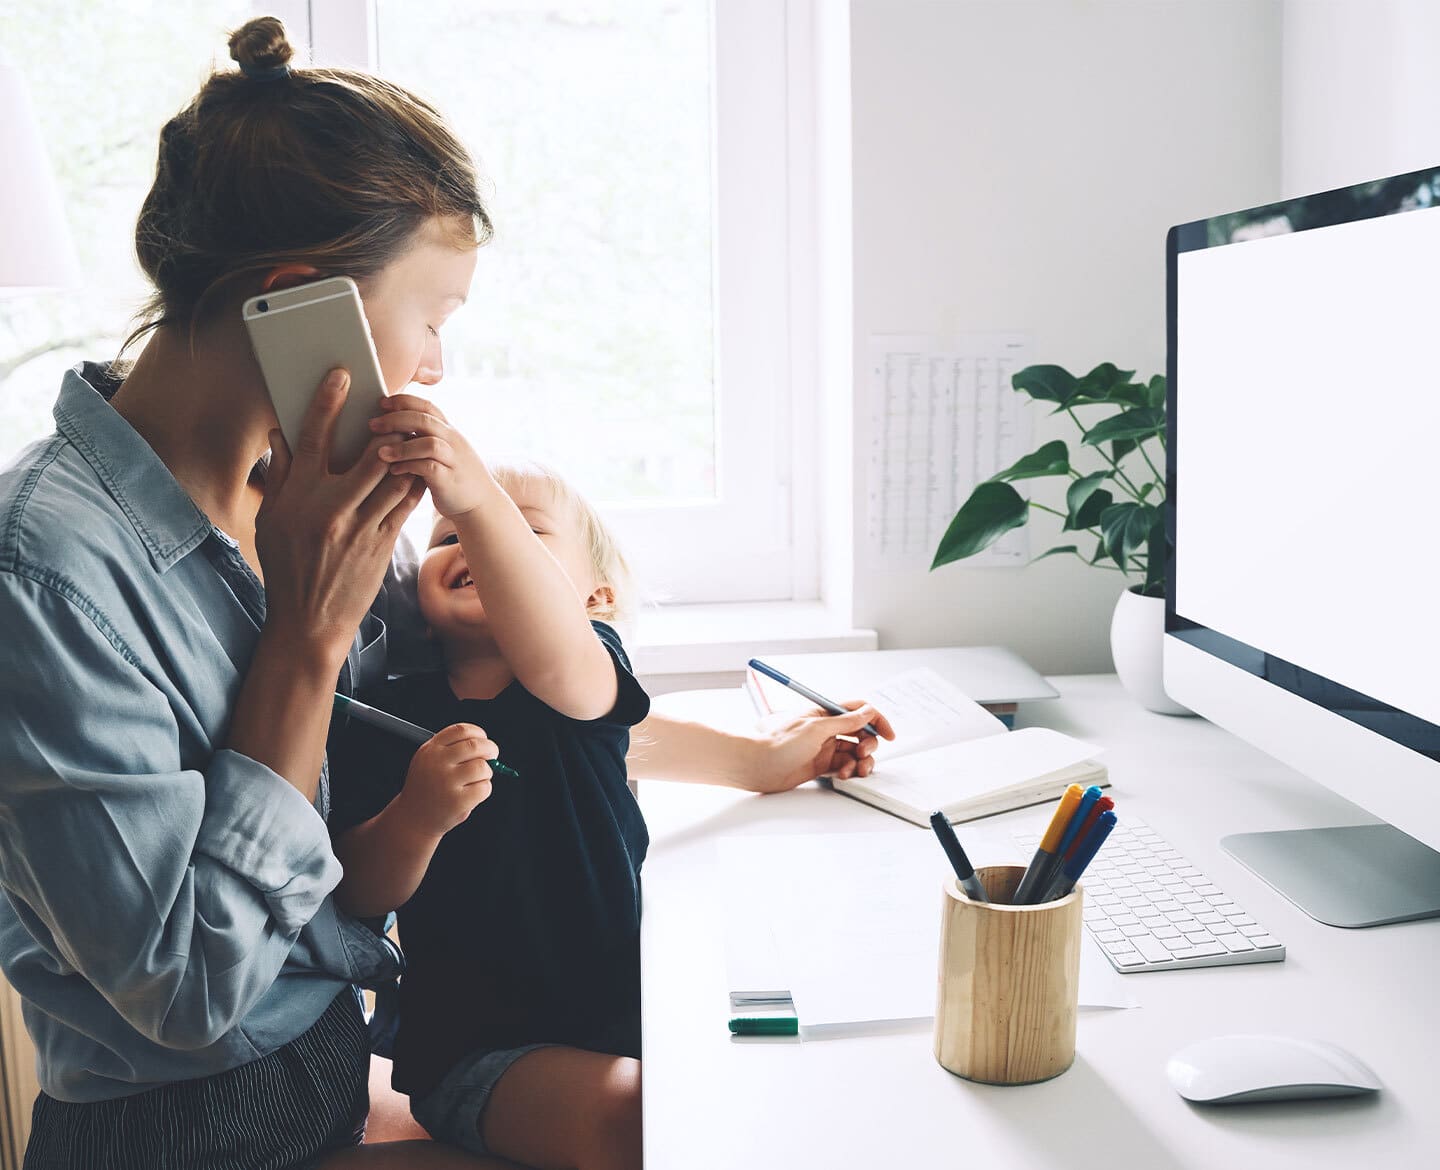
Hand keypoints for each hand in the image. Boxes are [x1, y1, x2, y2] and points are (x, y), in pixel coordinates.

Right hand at [257, 369, 425, 664]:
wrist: (308, 622)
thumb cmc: (285, 567)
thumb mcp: (270, 521)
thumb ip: (280, 476)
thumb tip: (282, 434)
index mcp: (297, 498)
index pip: (312, 438)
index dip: (327, 402)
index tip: (342, 376)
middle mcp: (329, 509)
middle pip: (365, 453)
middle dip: (381, 424)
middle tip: (390, 402)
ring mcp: (359, 528)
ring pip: (392, 476)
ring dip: (404, 451)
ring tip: (410, 431)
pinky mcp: (381, 545)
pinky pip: (403, 504)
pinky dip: (411, 482)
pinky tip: (417, 467)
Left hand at [370, 393, 491, 518]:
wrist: (481, 504)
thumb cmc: (453, 476)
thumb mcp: (442, 450)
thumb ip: (423, 437)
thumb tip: (391, 427)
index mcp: (448, 431)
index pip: (426, 406)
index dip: (403, 401)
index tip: (381, 403)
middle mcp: (453, 441)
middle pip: (424, 420)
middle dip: (395, 419)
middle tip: (372, 425)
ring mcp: (453, 460)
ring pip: (428, 443)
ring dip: (401, 446)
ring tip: (380, 453)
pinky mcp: (450, 480)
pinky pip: (429, 468)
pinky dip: (409, 467)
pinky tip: (394, 471)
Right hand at [392, 722, 498, 836]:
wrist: (413, 819)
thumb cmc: (429, 787)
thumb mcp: (430, 761)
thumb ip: (453, 749)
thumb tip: (487, 747)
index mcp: (430, 750)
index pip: (461, 731)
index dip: (478, 733)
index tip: (483, 739)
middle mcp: (436, 763)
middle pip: (475, 746)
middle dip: (490, 749)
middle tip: (493, 755)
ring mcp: (446, 783)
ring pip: (482, 767)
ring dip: (486, 772)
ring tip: (477, 780)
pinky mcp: (457, 801)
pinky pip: (484, 788)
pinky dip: (484, 789)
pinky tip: (472, 794)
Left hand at [746, 702, 895, 794]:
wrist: (757, 765)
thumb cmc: (779, 743)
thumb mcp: (817, 728)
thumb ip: (845, 721)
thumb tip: (867, 712)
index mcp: (825, 712)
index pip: (858, 710)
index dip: (876, 720)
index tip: (889, 734)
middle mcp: (826, 728)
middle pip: (860, 733)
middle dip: (869, 744)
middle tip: (863, 753)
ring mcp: (824, 747)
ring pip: (854, 752)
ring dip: (861, 761)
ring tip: (856, 769)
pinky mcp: (820, 765)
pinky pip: (844, 766)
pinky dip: (848, 770)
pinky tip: (842, 775)